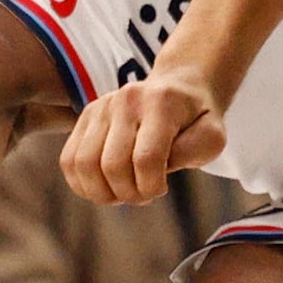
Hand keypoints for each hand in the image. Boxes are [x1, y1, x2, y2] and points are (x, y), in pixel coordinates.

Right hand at [60, 68, 228, 204]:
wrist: (179, 87)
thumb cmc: (198, 119)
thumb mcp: (213, 136)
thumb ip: (193, 152)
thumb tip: (157, 168)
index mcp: (161, 103)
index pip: (147, 159)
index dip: (152, 187)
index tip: (161, 190)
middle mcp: (126, 100)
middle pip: (112, 165)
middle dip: (129, 193)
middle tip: (144, 195)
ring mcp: (101, 106)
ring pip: (83, 164)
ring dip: (103, 193)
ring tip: (123, 193)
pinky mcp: (86, 116)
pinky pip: (69, 160)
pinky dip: (82, 185)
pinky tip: (104, 188)